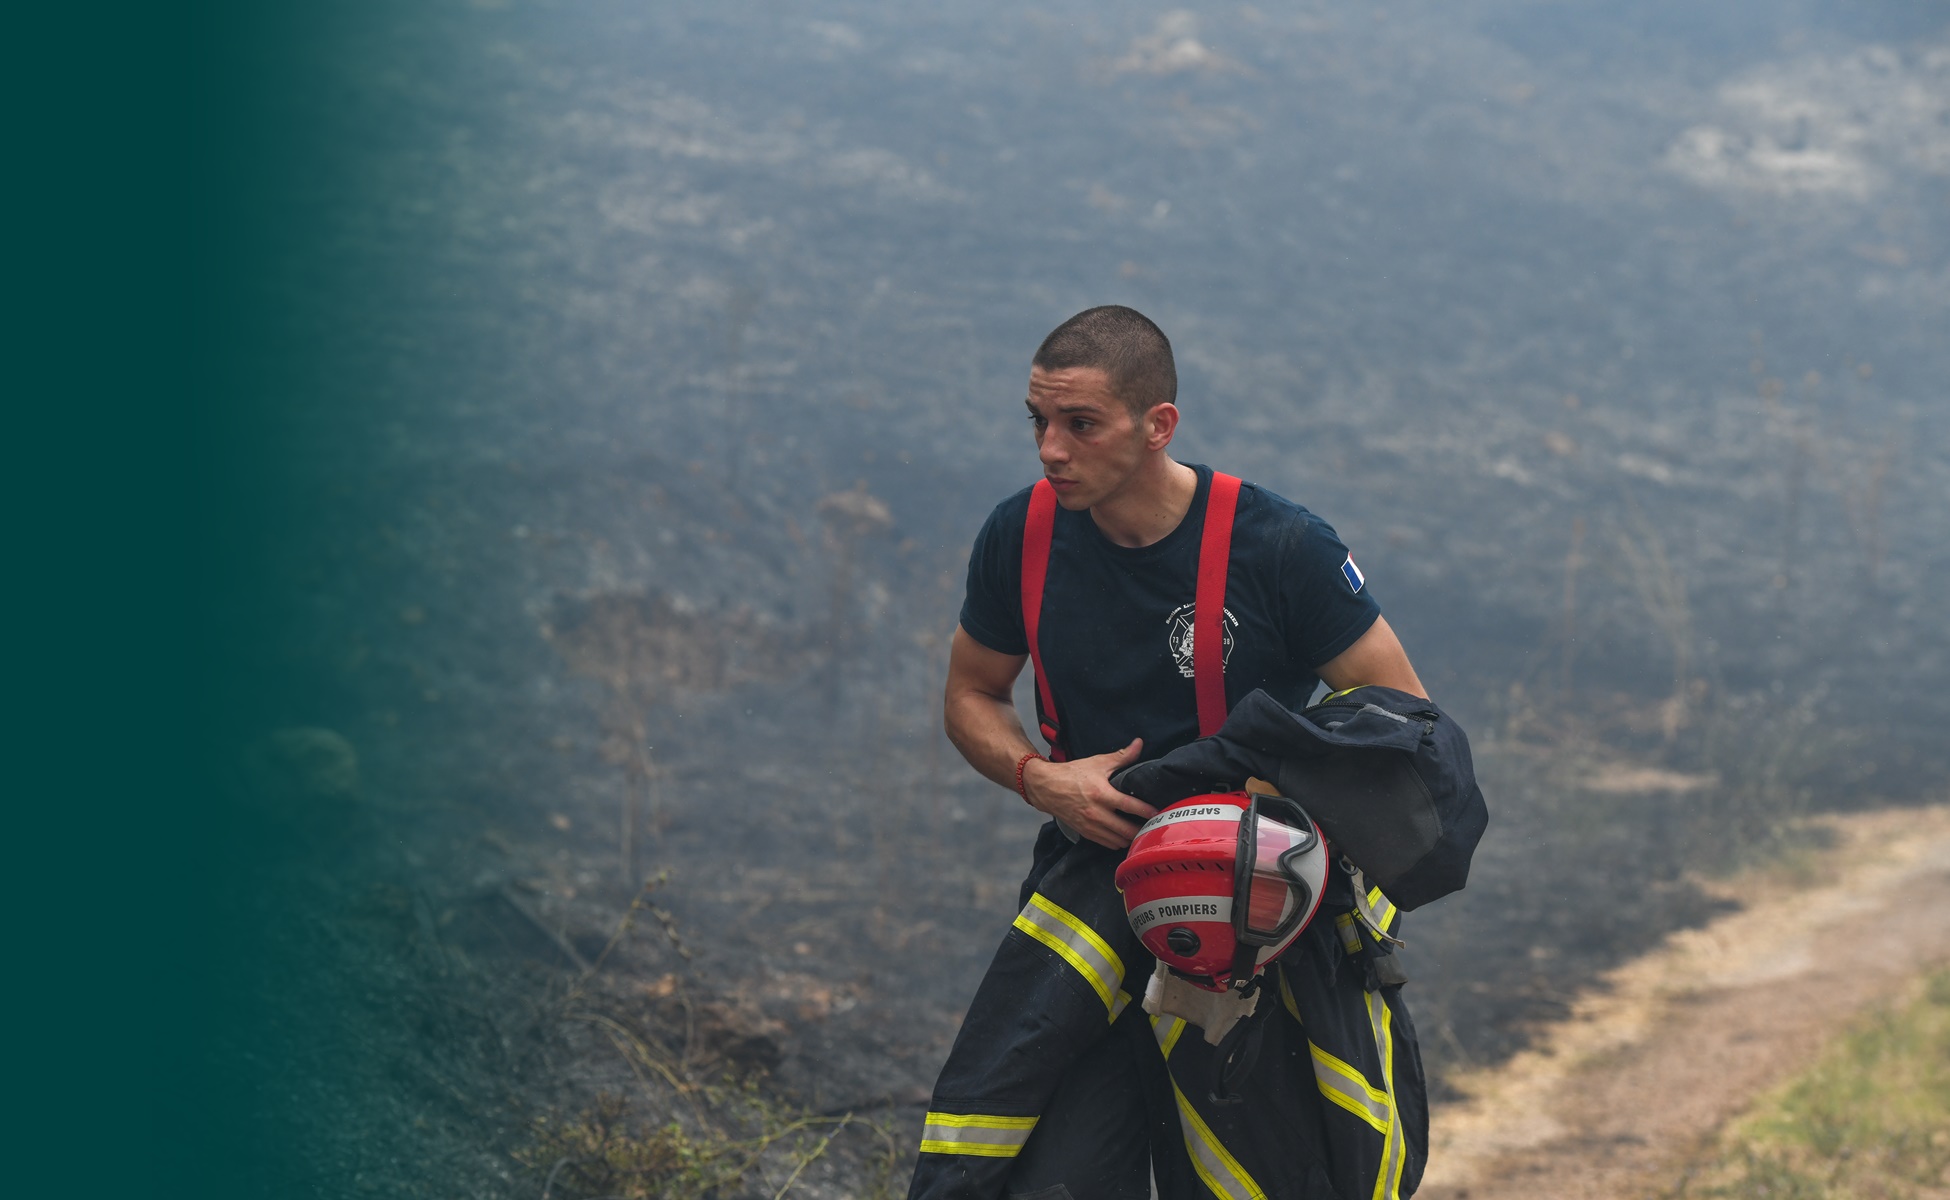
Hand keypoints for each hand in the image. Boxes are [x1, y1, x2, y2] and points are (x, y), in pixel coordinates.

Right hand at [1021, 738, 1156, 849]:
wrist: (1045, 787)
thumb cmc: (1071, 774)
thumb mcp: (1097, 763)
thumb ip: (1121, 756)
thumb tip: (1139, 744)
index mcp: (1101, 794)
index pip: (1130, 806)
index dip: (1147, 811)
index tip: (1158, 813)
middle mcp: (1096, 813)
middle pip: (1126, 830)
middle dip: (1142, 830)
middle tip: (1153, 825)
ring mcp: (1090, 825)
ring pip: (1118, 840)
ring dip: (1131, 838)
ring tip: (1141, 831)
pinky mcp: (1085, 832)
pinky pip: (1107, 843)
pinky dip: (1118, 842)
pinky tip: (1124, 835)